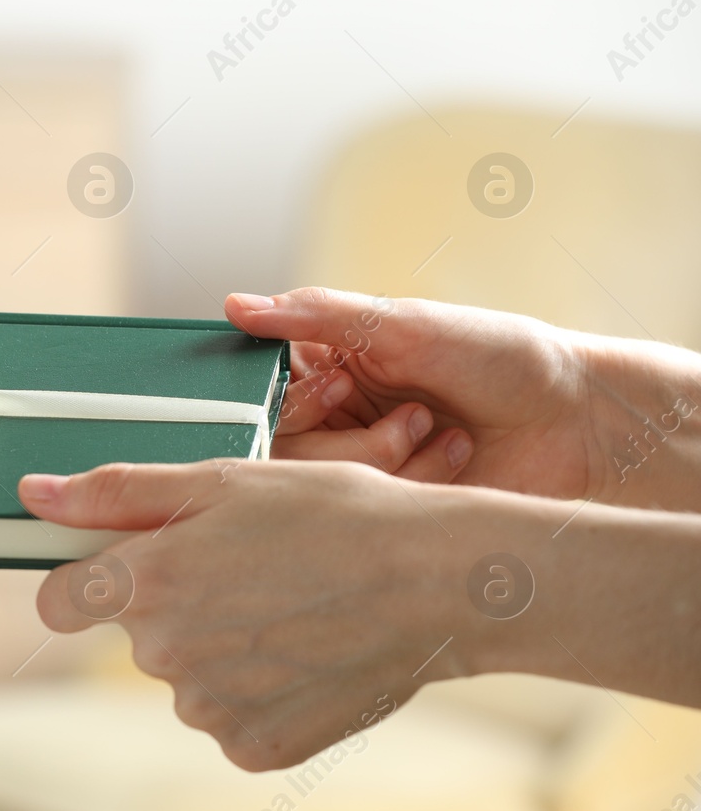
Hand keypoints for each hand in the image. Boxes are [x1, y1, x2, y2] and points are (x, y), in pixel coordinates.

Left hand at [18, 460, 474, 769]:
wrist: (437, 584)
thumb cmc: (332, 515)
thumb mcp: (220, 482)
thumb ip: (114, 493)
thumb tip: (31, 495)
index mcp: (143, 584)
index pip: (57, 603)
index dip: (84, 583)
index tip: (121, 569)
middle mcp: (163, 656)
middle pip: (136, 634)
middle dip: (174, 604)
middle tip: (248, 567)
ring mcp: (209, 710)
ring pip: (187, 676)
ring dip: (219, 648)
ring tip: (288, 605)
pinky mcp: (254, 748)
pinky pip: (232, 716)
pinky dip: (258, 691)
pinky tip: (304, 652)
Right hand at [226, 288, 594, 497]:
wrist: (575, 418)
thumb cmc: (494, 355)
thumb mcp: (401, 323)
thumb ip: (314, 314)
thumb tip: (235, 305)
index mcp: (330, 364)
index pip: (265, 391)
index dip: (293, 398)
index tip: (338, 386)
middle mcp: (336, 416)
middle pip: (286, 448)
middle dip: (350, 435)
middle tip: (407, 409)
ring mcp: (363, 463)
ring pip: (326, 482)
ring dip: (390, 454)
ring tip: (439, 430)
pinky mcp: (393, 504)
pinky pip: (371, 505)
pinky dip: (418, 478)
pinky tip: (457, 454)